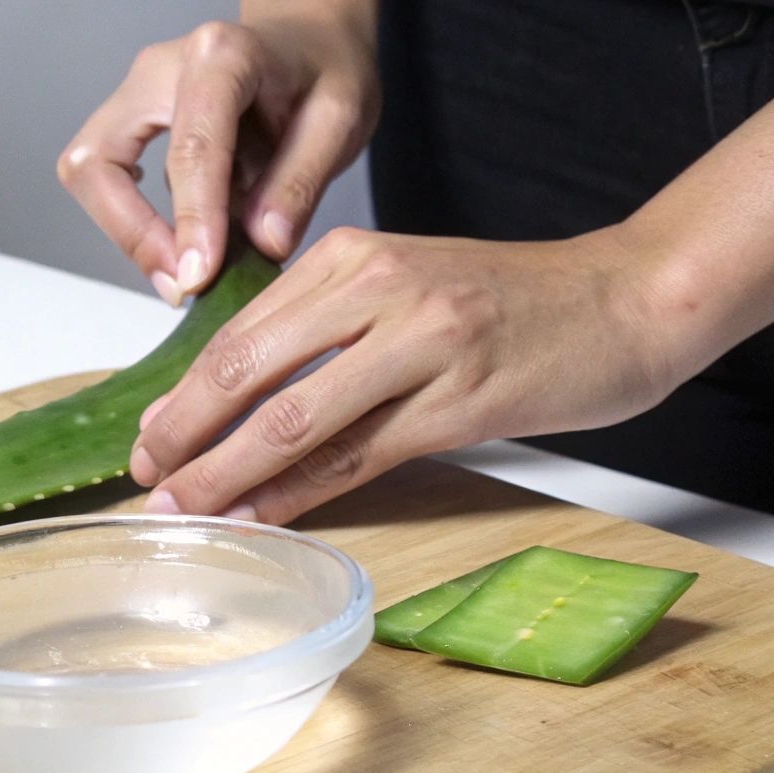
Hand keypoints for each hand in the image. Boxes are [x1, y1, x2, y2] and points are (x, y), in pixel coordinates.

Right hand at [58, 0, 380, 303]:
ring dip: (128, 232)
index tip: (201, 278)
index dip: (193, 219)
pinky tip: (183, 247)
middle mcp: (159, 68)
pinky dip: (136, 224)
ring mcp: (134, 94)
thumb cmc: (325, 70)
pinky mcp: (127, 122)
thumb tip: (263, 245)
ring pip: (89, 174)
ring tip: (186, 273)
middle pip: (99, 159)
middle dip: (130, 231)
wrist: (308, 38)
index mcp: (222, 54)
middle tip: (183, 283)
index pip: (192, 146)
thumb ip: (301, 182)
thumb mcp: (342, 119)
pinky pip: (107, 180)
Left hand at [129, 226, 679, 522]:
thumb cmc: (511, 301)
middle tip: (145, 480)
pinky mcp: (460, 401)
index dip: (182, 395)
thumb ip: (324, 325)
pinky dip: (298, 492)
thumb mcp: (405, 286)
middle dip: (184, 434)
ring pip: (294, 419)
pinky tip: (261, 516)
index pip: (239, 333)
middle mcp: (377, 290)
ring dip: (227, 473)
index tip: (147, 440)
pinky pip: (357, 456)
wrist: (628, 298)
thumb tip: (237, 394)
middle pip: (248, 372)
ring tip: (183, 510)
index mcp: (351, 257)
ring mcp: (420, 344)